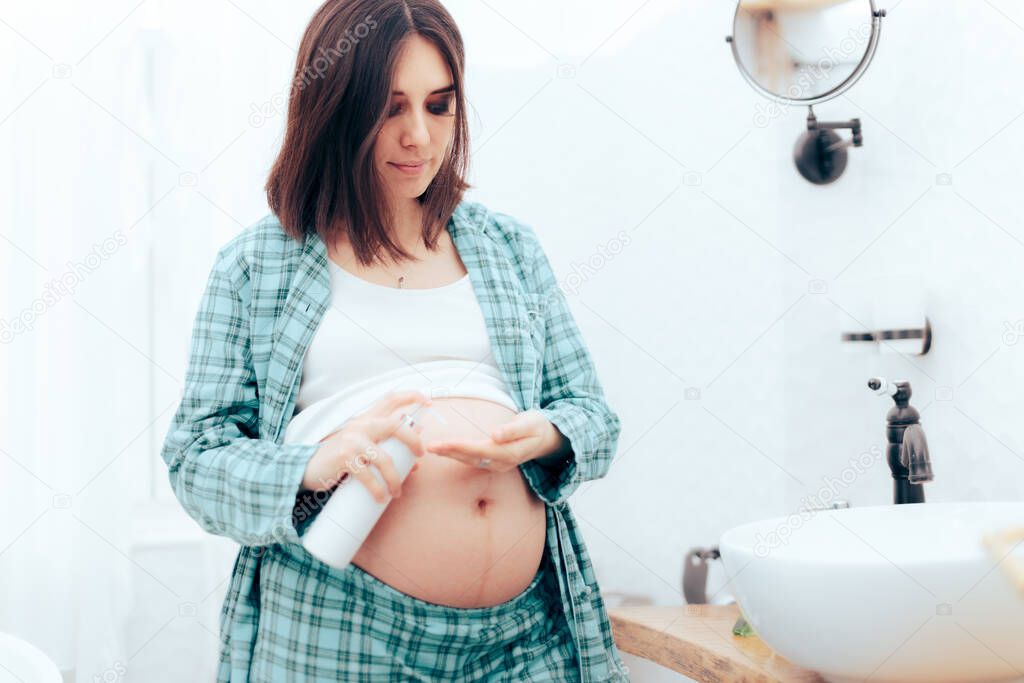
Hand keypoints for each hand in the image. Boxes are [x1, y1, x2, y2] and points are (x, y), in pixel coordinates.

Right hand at [301, 391, 430, 501]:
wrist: (307, 466)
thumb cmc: (340, 457)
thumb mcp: (362, 445)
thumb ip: (385, 444)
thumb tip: (416, 454)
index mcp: (367, 419)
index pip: (391, 399)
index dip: (411, 397)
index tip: (429, 402)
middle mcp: (361, 425)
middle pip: (395, 425)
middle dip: (413, 440)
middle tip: (420, 454)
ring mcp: (353, 440)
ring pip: (386, 459)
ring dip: (395, 479)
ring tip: (396, 492)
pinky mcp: (345, 458)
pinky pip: (368, 476)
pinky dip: (378, 489)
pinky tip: (381, 497)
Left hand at [425, 409, 566, 471]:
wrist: (546, 438)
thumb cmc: (537, 426)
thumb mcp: (530, 423)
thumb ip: (512, 430)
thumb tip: (495, 435)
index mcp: (509, 453)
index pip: (479, 450)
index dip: (460, 446)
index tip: (444, 443)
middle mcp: (501, 462)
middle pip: (471, 458)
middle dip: (449, 452)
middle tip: (429, 447)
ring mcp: (498, 465)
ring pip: (470, 461)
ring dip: (451, 455)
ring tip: (433, 449)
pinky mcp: (494, 462)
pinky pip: (473, 461)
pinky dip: (458, 456)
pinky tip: (447, 451)